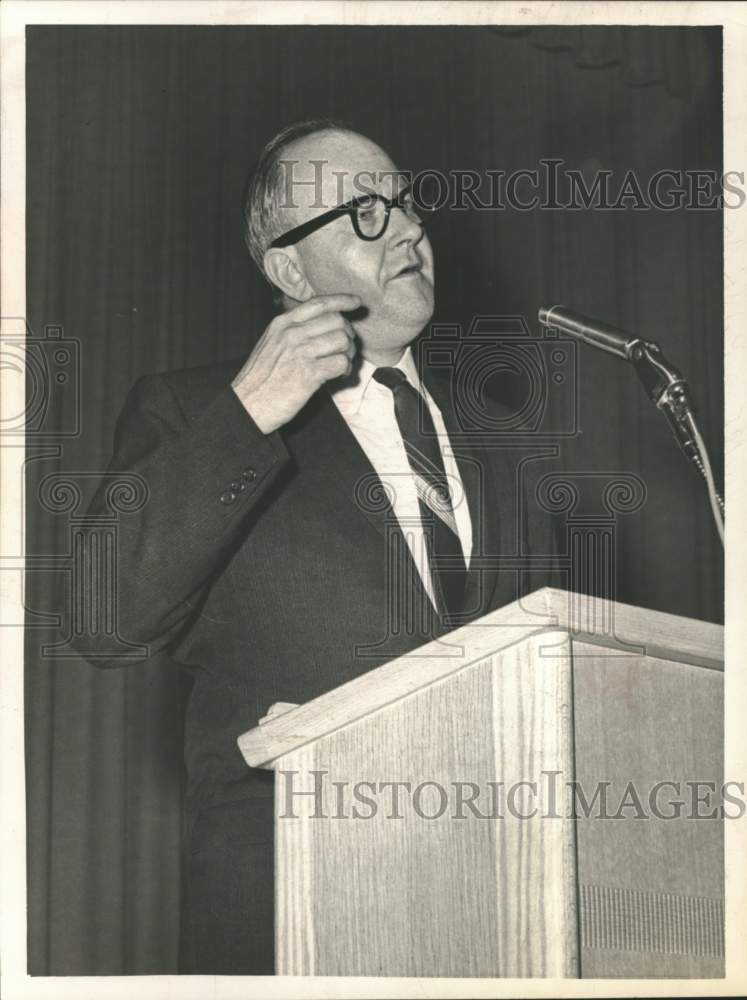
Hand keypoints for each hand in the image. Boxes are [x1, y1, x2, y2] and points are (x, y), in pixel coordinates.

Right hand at [231, 294, 359, 433]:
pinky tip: (338, 376)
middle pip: (336, 321)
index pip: (318, 303)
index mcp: (282, 323)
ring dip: (348, 353)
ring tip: (340, 365)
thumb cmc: (261, 378)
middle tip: (344, 349)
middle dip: (347, 334)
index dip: (342, 300)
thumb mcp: (270, 343)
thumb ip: (292, 331)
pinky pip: (341, 362)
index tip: (356, 302)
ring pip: (342, 340)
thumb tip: (323, 325)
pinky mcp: (310, 374)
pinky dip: (345, 369)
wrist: (248, 404)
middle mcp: (292, 333)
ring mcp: (301, 352)